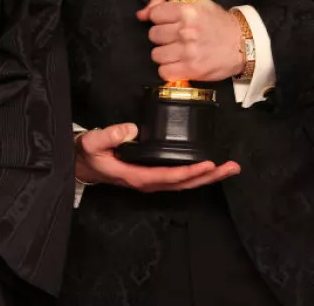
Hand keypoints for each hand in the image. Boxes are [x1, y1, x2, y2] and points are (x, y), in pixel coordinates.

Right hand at [75, 124, 239, 191]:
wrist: (82, 164)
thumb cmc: (88, 155)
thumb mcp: (93, 142)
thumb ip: (109, 135)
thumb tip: (131, 129)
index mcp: (137, 176)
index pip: (169, 177)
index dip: (190, 172)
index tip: (208, 163)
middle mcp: (148, 182)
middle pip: (185, 184)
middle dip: (209, 176)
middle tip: (230, 168)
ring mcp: (152, 181)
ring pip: (185, 184)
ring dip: (208, 177)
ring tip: (228, 169)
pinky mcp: (154, 176)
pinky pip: (180, 179)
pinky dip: (197, 174)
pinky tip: (208, 168)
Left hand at [137, 0, 243, 81]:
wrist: (243, 44)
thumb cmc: (219, 24)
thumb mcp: (198, 4)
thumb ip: (168, 3)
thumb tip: (143, 12)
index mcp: (187, 11)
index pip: (154, 14)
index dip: (158, 18)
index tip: (165, 22)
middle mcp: (185, 31)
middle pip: (153, 35)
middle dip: (162, 36)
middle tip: (174, 37)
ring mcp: (188, 51)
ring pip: (156, 54)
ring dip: (164, 54)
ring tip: (176, 51)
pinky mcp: (191, 70)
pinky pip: (164, 72)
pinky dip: (168, 69)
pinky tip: (177, 64)